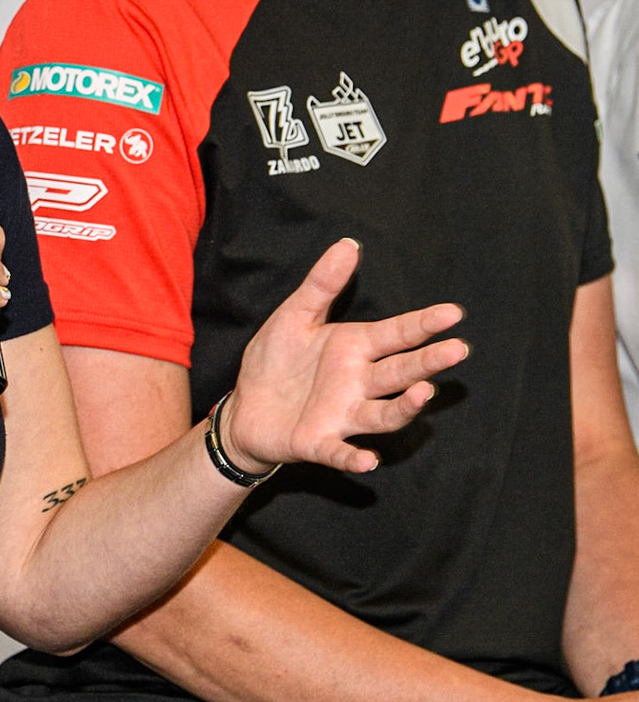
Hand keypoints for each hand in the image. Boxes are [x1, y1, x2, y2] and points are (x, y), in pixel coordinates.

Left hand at [220, 238, 466, 475]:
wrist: (245, 408)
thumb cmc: (277, 361)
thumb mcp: (295, 316)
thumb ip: (322, 284)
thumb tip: (348, 244)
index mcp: (355, 348)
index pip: (397, 334)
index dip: (423, 324)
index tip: (454, 313)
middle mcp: (358, 383)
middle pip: (400, 372)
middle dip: (428, 362)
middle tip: (458, 349)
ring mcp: (342, 415)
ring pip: (382, 413)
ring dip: (404, 407)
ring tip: (423, 392)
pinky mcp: (319, 442)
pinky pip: (340, 452)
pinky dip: (353, 457)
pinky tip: (367, 459)